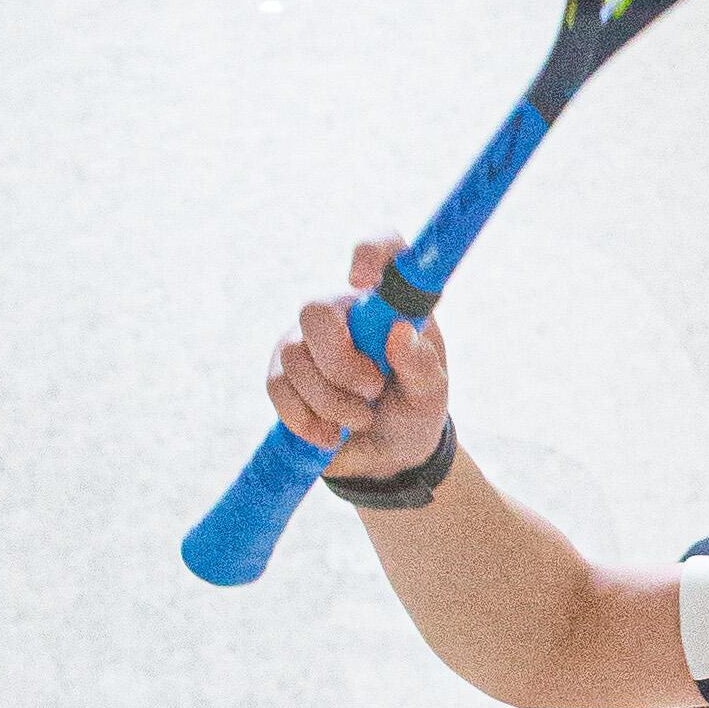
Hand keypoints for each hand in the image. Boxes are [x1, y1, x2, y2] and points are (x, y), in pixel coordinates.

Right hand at [267, 235, 448, 480]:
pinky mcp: (283, 372)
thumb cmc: (412, 412)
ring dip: (331, 400)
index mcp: (389, 305)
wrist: (385, 458)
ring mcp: (307, 339)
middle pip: (317, 310)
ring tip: (360, 419)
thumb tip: (401, 333)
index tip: (361, 281)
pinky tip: (329, 434)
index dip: (370, 251)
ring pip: (295, 355)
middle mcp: (344, 312)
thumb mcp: (429, 396)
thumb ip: (423, 366)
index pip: (383, 249)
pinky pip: (279, 386)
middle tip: (372, 390)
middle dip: (340, 362)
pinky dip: (306, 418)